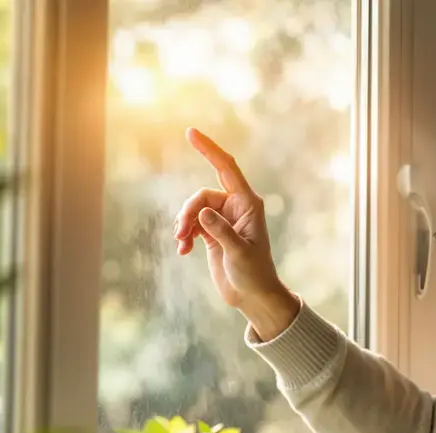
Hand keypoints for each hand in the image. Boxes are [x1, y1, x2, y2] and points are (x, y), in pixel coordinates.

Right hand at [174, 128, 298, 338]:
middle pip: (201, 195)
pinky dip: (184, 235)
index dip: (209, 149)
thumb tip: (203, 213)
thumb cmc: (254, 274)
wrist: (253, 296)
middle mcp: (236, 207)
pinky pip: (191, 224)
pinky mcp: (212, 232)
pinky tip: (182, 251)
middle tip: (181, 234)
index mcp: (248, 204)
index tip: (190, 132)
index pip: (226, 168)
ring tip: (181, 245)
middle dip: (188, 212)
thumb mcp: (239, 253)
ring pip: (193, 210)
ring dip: (183, 225)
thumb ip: (221, 232)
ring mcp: (223, 219)